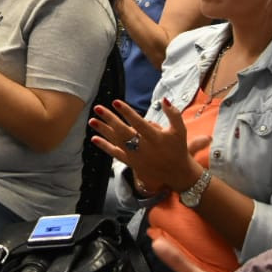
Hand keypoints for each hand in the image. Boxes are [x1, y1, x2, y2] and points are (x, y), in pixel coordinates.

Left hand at [89, 97, 204, 193]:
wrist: (177, 172)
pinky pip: (116, 154)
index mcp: (156, 138)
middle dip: (110, 119)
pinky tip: (94, 138)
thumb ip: (173, 114)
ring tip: (92, 120)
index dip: (127, 113)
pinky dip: (105, 147)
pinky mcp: (132, 163)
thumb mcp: (180, 130)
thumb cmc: (178, 147)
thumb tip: (164, 99)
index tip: (116, 102)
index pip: (139, 123)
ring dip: (103, 131)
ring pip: (117, 142)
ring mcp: (136, 157)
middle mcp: (144, 148)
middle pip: (123, 132)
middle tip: (98, 108)